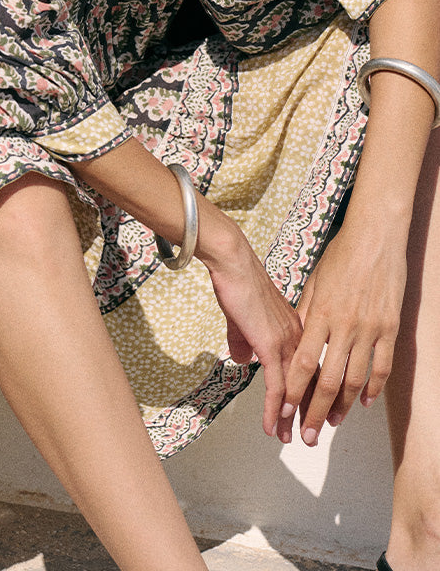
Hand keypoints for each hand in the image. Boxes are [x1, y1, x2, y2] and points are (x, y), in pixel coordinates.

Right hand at [201, 223, 303, 437]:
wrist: (234, 263)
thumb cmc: (238, 282)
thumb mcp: (244, 317)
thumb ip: (245, 339)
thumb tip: (242, 358)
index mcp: (298, 329)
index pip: (309, 369)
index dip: (309, 393)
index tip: (308, 413)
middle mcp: (298, 338)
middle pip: (308, 384)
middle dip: (307, 413)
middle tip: (309, 437)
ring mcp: (286, 343)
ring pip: (294, 390)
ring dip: (290, 418)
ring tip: (289, 440)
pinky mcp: (270, 346)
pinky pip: (275, 386)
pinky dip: (273, 409)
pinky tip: (271, 426)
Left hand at [277, 224, 406, 445]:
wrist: (375, 237)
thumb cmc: (341, 256)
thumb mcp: (314, 283)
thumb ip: (305, 314)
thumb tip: (294, 341)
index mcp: (320, 313)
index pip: (303, 362)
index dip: (292, 391)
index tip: (283, 411)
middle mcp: (344, 325)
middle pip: (328, 380)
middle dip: (315, 411)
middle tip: (306, 435)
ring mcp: (370, 328)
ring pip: (354, 379)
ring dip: (342, 406)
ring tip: (331, 423)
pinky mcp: (390, 328)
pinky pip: (381, 366)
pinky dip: (372, 388)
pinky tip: (363, 402)